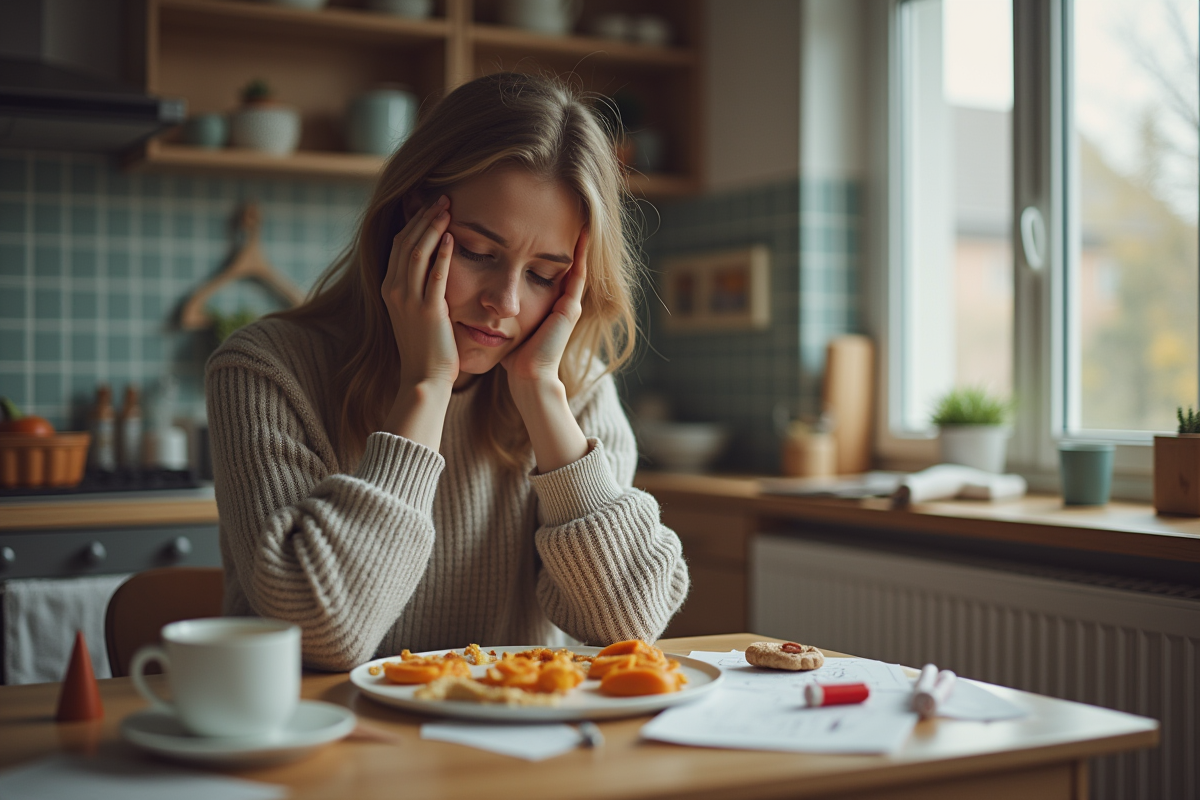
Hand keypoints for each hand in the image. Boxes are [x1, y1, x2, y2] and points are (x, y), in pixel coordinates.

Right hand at [380, 195, 457, 389]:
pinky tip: (453, 237)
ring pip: (417, 252)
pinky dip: (443, 254)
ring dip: (432, 227)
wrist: (424, 378)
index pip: (399, 244)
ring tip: (447, 208)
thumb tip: (434, 266)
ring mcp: (409, 301)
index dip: (414, 222)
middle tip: (443, 197)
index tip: (431, 206)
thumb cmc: (426, 348)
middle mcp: (394, 291)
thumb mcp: (416, 313)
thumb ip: (420, 288)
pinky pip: (435, 275)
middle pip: (405, 242)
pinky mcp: (428, 312)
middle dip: (424, 217)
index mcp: (390, 289)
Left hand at [503, 229, 589, 471]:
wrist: (527, 377)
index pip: (545, 268)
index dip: (545, 246)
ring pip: (573, 264)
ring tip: (580, 215)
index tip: (538, 223)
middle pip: (562, 262)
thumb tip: (479, 298)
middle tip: (565, 211)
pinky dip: (581, 255)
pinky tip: (582, 235)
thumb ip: (499, 309)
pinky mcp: (569, 307)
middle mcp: (560, 301)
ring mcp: (567, 303)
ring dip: (577, 242)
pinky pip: (578, 275)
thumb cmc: (513, 357)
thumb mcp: (505, 324)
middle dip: (562, 238)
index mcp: (545, 303)